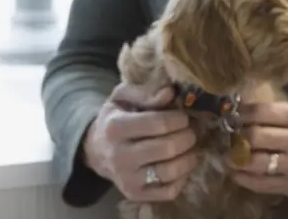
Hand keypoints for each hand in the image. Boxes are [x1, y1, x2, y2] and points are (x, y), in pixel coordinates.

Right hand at [81, 82, 198, 201]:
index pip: (159, 123)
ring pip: (171, 171)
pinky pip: (170, 191)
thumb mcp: (122, 98)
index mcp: (115, 128)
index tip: (183, 117)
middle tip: (190, 131)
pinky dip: (182, 178)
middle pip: (168, 148)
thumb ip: (145, 93)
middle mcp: (119, 156)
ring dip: (189, 157)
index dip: (179, 119)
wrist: (97, 151)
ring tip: (189, 147)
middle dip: (187, 136)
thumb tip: (170, 92)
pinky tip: (180, 164)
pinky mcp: (136, 195)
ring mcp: (127, 179)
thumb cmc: (115, 118)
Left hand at [230, 102, 287, 200]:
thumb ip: (276, 114)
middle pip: (256, 137)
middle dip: (237, 137)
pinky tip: (237, 174)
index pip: (263, 112)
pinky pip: (261, 183)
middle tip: (228, 139)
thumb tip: (240, 110)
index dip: (241, 114)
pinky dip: (244, 179)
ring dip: (236, 160)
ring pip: (256, 162)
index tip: (231, 116)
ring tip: (228, 158)